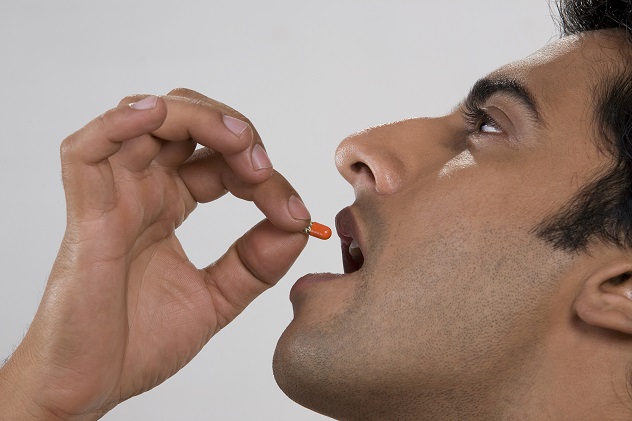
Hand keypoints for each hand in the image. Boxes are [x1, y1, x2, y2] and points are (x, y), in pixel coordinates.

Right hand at [0, 89, 309, 418]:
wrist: (90, 386)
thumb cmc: (137, 343)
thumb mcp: (216, 298)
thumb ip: (255, 264)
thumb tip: (297, 230)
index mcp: (168, 203)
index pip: (221, 161)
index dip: (263, 175)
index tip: (295, 215)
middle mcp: (141, 189)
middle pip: (187, 124)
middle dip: (235, 132)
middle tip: (264, 167)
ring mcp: (113, 196)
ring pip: (146, 119)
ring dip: (198, 117)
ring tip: (240, 142)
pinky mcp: (86, 213)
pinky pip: (88, 149)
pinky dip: (120, 122)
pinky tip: (157, 115)